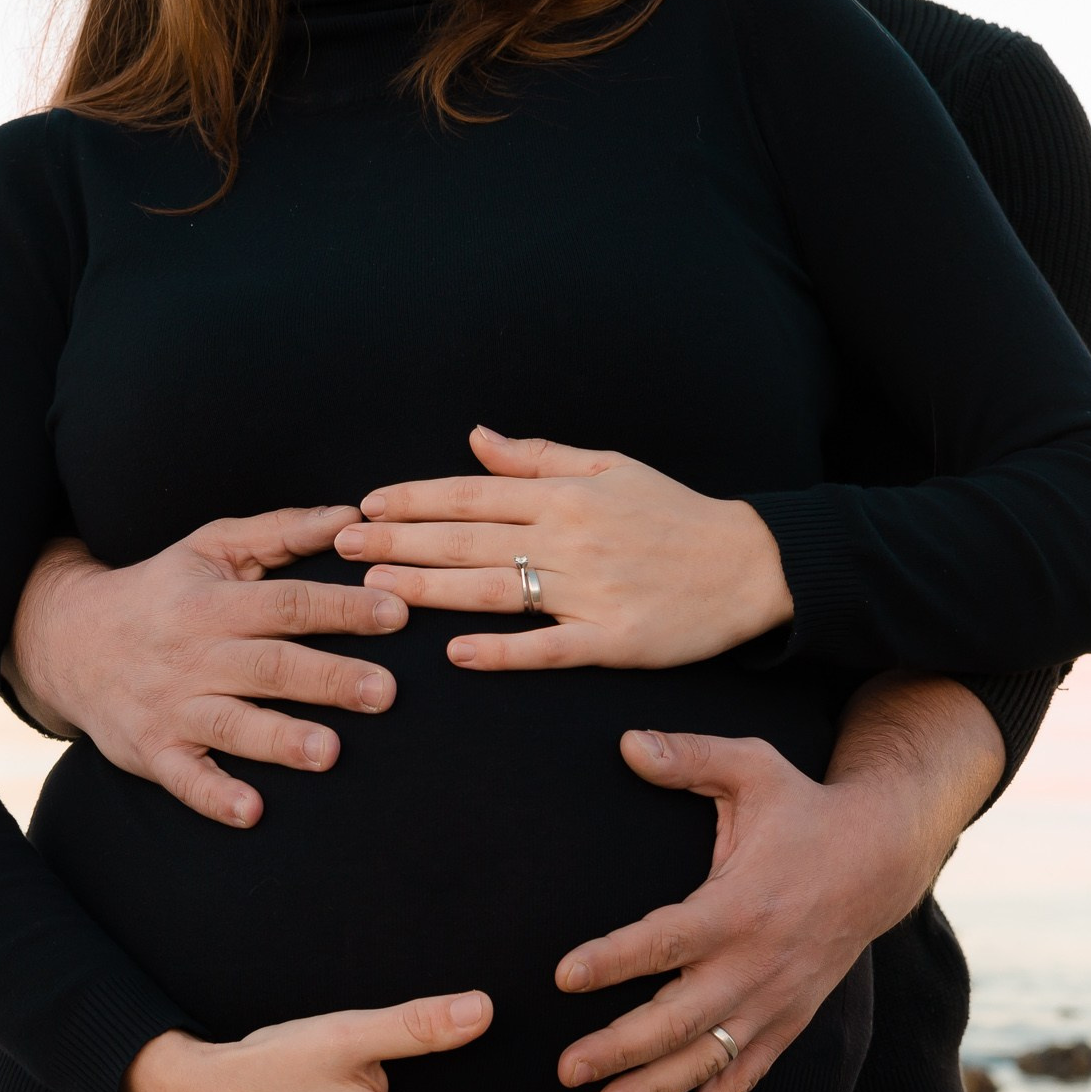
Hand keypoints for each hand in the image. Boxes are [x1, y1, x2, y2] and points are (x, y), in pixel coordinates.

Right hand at [6, 512, 407, 828]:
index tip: (397, 612)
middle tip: (387, 691)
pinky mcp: (154, 751)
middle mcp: (197, 655)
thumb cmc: (164, 591)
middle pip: (271, 665)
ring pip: (233, 724)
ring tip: (329, 753)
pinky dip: (215, 796)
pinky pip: (185, 777)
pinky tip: (250, 812)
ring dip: (281, 740)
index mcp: (216, 602)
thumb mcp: (211, 547)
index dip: (342, 608)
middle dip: (329, 678)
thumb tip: (351, 516)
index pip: (287, 602)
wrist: (69, 641)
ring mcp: (174, 706)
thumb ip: (282, 531)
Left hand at [336, 426, 793, 670]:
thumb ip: (537, 458)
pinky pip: (547, 647)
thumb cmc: (674, 514)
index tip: (365, 505)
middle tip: (341, 546)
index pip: (471, 493)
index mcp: (564, 496)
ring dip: (430, 588)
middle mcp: (568, 539)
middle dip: (399, 541)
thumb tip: (475, 437)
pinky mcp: (613, 639)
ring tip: (375, 589)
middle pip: (467, 539)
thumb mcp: (610, 467)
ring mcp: (589, 591)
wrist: (748, 564)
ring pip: (493, 589)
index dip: (413, 499)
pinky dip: (502, 651)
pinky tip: (456, 654)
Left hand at [553, 678, 1003, 1091]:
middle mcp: (755, 961)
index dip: (614, 959)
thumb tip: (627, 742)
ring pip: (709, 1057)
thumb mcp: (753, 767)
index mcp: (737, 904)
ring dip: (656, 1089)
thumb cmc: (803, 809)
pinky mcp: (790, 1019)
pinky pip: (748, 1072)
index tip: (563, 975)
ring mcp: (775, 998)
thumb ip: (689, 756)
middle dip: (619, 1048)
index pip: (665, 940)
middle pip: (678, 1017)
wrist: (882, 857)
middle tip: (564, 1070)